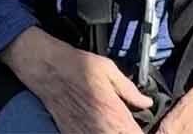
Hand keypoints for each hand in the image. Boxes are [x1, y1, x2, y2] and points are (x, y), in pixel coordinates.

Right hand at [3, 27, 151, 133]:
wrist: (46, 68)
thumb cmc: (76, 65)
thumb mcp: (108, 69)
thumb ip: (130, 89)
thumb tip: (146, 102)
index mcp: (113, 113)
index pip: (135, 133)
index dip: (138, 128)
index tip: (138, 123)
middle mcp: (100, 128)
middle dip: (125, 129)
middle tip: (125, 122)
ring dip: (111, 131)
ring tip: (111, 123)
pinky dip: (96, 131)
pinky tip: (98, 125)